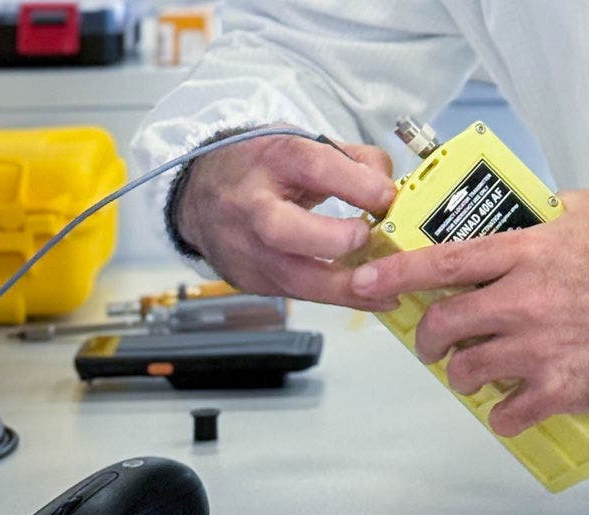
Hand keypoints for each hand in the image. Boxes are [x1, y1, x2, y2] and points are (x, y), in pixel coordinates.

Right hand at [177, 127, 399, 309]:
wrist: (199, 195)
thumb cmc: (261, 167)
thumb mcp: (302, 144)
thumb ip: (353, 161)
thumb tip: (389, 191)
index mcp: (270, 159)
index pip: (312, 167)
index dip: (354, 184)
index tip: (386, 197)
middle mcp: (249, 205)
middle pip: (282, 229)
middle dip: (333, 240)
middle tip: (366, 239)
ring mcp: (244, 248)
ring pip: (292, 278)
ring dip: (344, 287)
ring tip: (385, 289)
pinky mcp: (248, 279)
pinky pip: (296, 294)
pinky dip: (333, 297)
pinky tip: (363, 295)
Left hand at [350, 187, 588, 435]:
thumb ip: (553, 206)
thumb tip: (530, 206)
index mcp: (527, 252)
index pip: (442, 262)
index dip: (394, 274)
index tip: (365, 282)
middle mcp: (523, 300)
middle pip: (443, 323)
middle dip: (428, 335)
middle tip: (434, 340)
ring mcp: (539, 347)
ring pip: (467, 368)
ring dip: (462, 373)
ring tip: (474, 371)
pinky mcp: (561, 387)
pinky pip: (507, 411)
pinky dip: (502, 413)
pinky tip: (511, 405)